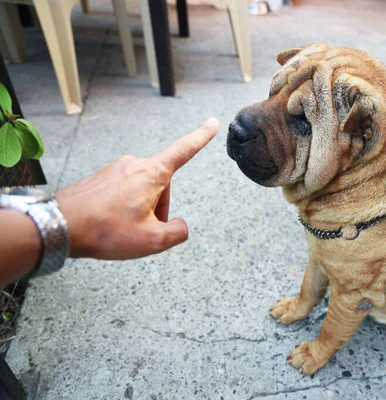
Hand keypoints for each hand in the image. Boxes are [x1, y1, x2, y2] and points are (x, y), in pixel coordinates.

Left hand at [55, 118, 218, 259]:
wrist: (59, 226)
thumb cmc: (105, 230)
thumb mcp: (152, 241)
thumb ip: (177, 232)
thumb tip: (180, 226)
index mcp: (151, 174)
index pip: (183, 151)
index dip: (201, 137)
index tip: (212, 123)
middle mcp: (133, 165)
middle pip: (161, 185)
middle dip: (159, 208)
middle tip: (143, 230)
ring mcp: (114, 169)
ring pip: (142, 190)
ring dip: (140, 210)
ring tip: (122, 229)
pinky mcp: (100, 178)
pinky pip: (122, 192)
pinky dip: (123, 209)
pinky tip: (110, 224)